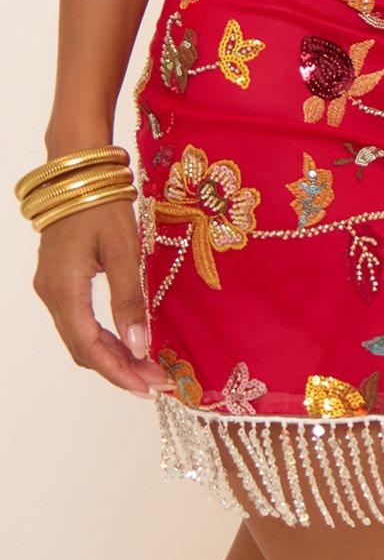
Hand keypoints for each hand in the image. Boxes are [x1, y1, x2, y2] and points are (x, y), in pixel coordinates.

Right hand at [32, 199, 173, 395]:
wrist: (77, 171)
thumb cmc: (101, 203)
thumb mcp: (123, 249)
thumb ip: (129, 299)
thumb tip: (139, 346)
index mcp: (64, 289)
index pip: (88, 347)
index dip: (118, 372)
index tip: (146, 387)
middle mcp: (51, 294)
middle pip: (82, 348)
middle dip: (119, 369)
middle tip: (156, 381)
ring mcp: (52, 287)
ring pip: (79, 337)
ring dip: (112, 356)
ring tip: (147, 367)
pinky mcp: (59, 280)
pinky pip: (78, 321)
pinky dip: (103, 337)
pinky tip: (127, 342)